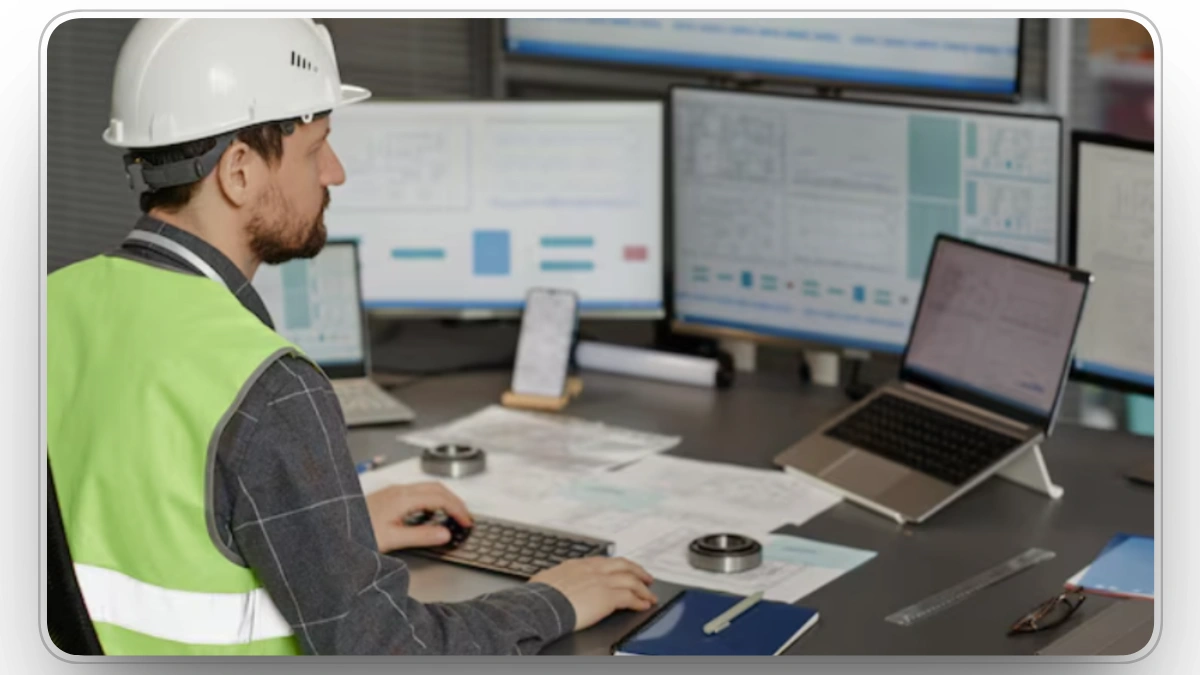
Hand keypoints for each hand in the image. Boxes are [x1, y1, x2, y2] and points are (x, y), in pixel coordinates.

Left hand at [365, 482, 472, 551]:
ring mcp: (393, 492)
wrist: (332, 527)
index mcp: (403, 498)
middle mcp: (399, 490)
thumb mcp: (392, 539)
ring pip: (427, 488)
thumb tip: (445, 533)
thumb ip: (421, 535)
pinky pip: (417, 492)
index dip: (458, 509)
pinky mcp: (388, 496)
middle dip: (455, 501)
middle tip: (466, 518)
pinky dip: (432, 500)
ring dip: (444, 499)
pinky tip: (430, 514)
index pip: (441, 498)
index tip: (467, 523)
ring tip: (453, 515)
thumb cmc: (357, 532)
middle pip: (437, 488)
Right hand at [530, 557, 657, 630]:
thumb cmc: (539, 596)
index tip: (624, 570)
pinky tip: (644, 605)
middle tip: (646, 578)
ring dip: (643, 589)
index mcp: (579, 565)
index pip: (605, 562)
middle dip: (638, 571)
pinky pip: (630, 598)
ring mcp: (602, 582)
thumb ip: (557, 578)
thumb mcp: (547, 579)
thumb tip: (551, 581)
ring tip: (650, 595)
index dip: (618, 567)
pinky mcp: (608, 598)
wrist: (541, 605)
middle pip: (624, 565)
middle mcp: (593, 570)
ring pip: (631, 580)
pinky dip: (640, 601)